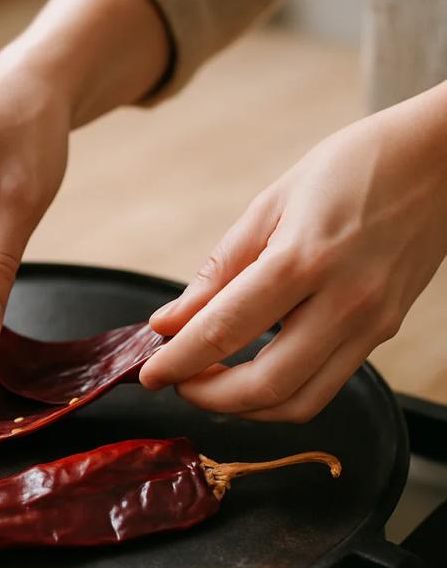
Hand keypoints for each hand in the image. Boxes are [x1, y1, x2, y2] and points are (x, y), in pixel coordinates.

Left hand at [140, 82, 446, 421]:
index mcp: (304, 259)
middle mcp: (344, 302)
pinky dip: (282, 393)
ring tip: (211, 382)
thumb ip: (217, 272)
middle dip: (208, 398)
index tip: (149, 374)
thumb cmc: (351, 169)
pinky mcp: (383, 334)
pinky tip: (254, 371)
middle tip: (178, 381)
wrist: (442, 160)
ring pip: (300, 402)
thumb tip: (170, 322)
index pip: (225, 330)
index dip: (178, 361)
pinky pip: (326, 386)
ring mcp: (371, 324)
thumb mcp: (270, 205)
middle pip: (265, 385)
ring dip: (245, 407)